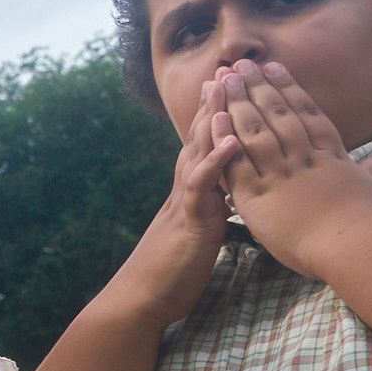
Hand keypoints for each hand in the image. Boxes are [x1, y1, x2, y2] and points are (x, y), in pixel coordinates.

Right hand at [110, 68, 241, 329]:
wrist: (141, 300)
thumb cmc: (171, 273)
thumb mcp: (198, 236)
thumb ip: (211, 213)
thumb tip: (228, 203)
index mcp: (190, 194)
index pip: (204, 146)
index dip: (217, 116)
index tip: (230, 86)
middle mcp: (185, 191)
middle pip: (200, 138)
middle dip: (215, 104)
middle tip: (226, 70)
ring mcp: (185, 203)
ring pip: (198, 153)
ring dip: (212, 120)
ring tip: (226, 89)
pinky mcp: (189, 221)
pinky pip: (201, 186)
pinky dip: (215, 162)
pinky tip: (230, 141)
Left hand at [219, 59, 371, 283]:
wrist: (353, 243)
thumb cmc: (366, 222)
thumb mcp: (368, 190)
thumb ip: (365, 173)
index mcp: (330, 156)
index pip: (307, 114)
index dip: (289, 89)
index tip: (275, 69)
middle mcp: (304, 158)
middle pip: (278, 115)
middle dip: (258, 87)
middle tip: (241, 64)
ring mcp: (281, 174)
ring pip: (256, 131)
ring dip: (238, 103)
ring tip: (225, 79)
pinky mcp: (259, 196)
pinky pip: (237, 162)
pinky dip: (225, 139)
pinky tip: (214, 119)